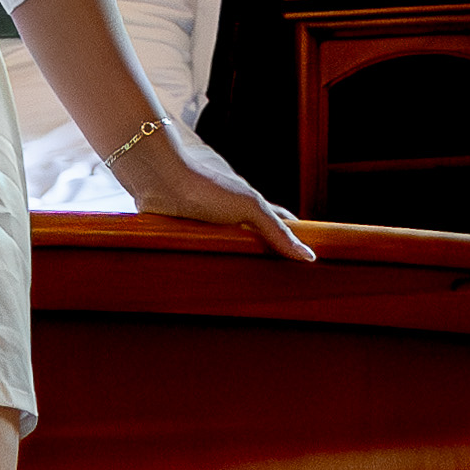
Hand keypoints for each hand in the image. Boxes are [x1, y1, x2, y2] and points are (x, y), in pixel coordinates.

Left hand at [116, 120, 314, 264]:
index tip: (310, 257)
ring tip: (250, 289)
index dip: (294, 237)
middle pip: (256, 238)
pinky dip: (208, 266)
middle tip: (282, 281)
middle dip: (268, 255)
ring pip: (228, 249)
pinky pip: (201, 256)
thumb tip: (308, 257)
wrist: (159, 180)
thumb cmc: (205, 186)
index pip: (280, 224)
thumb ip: (277, 232)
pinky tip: (211, 280)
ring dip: (236, 264)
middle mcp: (231, 216)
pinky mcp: (186, 236)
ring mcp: (209, 226)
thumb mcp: (249, 207)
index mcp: (250, 206)